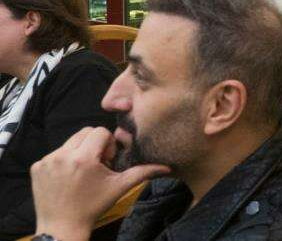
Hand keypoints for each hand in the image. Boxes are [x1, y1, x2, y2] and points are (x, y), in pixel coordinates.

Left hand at [32, 127, 168, 240]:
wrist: (62, 227)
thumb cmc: (93, 206)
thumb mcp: (119, 188)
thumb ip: (142, 173)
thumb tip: (167, 167)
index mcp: (83, 159)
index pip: (99, 131)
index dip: (107, 144)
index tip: (107, 161)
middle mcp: (62, 156)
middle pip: (84, 132)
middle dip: (94, 144)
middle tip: (97, 164)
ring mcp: (46, 161)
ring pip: (69, 142)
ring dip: (79, 151)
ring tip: (82, 172)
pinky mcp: (36, 167)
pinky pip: (55, 153)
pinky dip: (64, 160)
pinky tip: (68, 177)